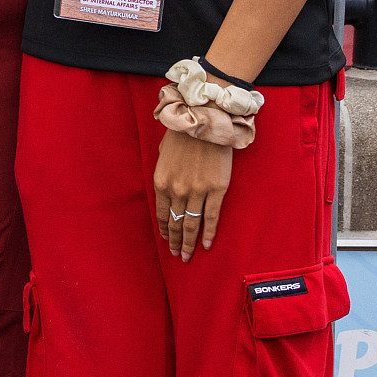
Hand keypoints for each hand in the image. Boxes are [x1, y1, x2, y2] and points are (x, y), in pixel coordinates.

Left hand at [151, 126, 234, 256]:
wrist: (205, 121)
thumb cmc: (183, 135)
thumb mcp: (163, 154)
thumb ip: (164, 172)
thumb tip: (168, 185)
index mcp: (161, 182)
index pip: (161, 214)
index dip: (165, 230)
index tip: (167, 240)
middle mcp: (177, 191)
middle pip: (176, 223)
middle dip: (176, 241)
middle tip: (177, 255)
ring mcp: (196, 192)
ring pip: (192, 225)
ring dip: (189, 243)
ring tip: (188, 256)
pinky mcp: (216, 190)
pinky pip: (211, 218)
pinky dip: (208, 234)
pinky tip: (206, 245)